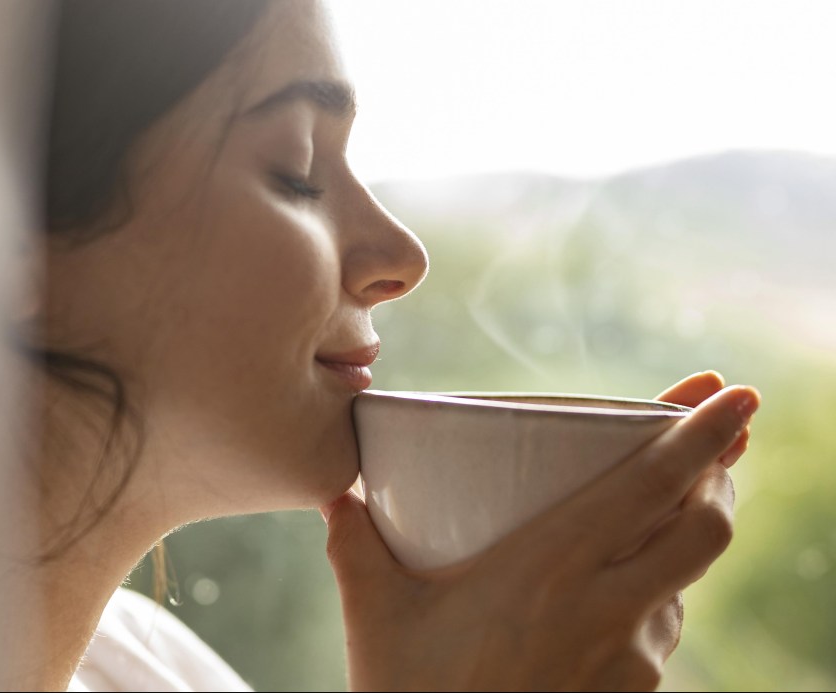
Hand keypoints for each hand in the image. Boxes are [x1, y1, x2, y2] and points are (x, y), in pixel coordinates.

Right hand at [324, 378, 758, 690]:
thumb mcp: (376, 615)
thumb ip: (357, 544)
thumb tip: (337, 495)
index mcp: (546, 568)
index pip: (651, 486)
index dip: (705, 434)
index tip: (734, 395)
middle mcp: (604, 609)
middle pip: (704, 527)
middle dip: (719, 475)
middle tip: (708, 449)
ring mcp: (629, 658)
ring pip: (687, 578)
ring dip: (685, 535)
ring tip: (654, 513)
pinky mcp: (633, 692)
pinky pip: (664, 625)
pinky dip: (658, 590)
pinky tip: (615, 589)